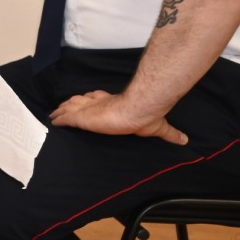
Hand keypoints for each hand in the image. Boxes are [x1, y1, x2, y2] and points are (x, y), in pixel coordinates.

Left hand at [49, 90, 188, 144]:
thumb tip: (186, 140)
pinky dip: (59, 119)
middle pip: (80, 101)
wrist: (137, 111)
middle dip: (72, 104)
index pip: (98, 99)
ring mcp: (88, 109)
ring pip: (70, 106)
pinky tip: (53, 121)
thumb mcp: (159, 127)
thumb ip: (170, 134)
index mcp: (113, 104)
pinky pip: (65, 117)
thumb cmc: (145, 118)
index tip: (87, 101)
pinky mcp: (81, 117)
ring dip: (62, 110)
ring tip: (55, 113)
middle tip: (64, 108)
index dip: (92, 100)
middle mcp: (98, 103)